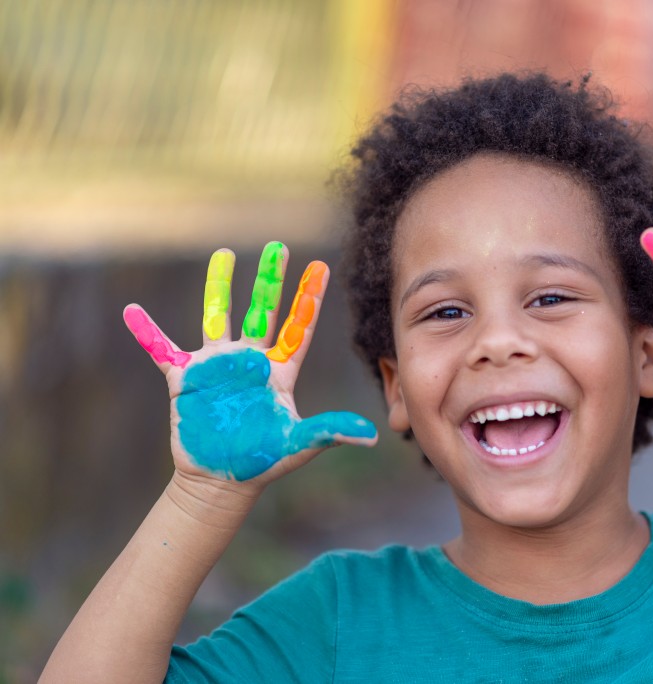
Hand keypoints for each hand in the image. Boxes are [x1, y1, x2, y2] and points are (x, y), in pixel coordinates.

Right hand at [123, 242, 376, 487]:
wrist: (221, 481)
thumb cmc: (263, 462)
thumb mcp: (298, 445)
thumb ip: (330, 431)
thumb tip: (372, 437)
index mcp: (279, 372)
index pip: (298, 327)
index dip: (309, 298)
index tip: (321, 267)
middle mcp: (250, 361)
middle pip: (262, 311)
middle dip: (271, 279)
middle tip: (279, 246)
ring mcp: (217, 366)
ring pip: (217, 316)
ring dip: (219, 286)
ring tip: (224, 254)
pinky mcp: (185, 379)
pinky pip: (162, 349)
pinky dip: (146, 332)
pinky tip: (131, 311)